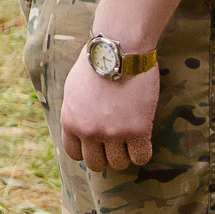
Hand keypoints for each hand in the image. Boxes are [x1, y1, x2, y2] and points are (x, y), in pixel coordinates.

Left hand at [59, 56, 157, 171]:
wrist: (119, 49)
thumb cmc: (97, 63)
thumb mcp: (73, 89)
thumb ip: (75, 112)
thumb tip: (78, 128)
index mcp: (71, 120)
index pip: (74, 153)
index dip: (87, 150)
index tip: (97, 144)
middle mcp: (89, 131)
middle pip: (96, 164)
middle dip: (106, 156)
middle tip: (116, 143)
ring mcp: (113, 133)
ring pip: (119, 163)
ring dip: (125, 153)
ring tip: (130, 138)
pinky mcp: (137, 131)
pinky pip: (141, 157)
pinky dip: (143, 152)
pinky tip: (143, 138)